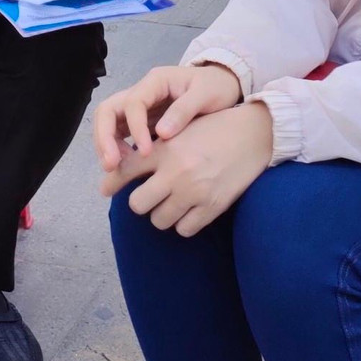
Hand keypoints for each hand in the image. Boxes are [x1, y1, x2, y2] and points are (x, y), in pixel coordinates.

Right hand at [94, 63, 243, 170]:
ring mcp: (138, 108)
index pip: (133, 103)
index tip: (146, 152)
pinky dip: (118, 150)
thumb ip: (184, 111)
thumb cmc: (216, 87)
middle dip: (104, 138)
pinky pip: (120, 135)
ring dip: (107, 146)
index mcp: (155, 81)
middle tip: (111, 164)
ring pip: (109, 124)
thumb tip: (161, 134)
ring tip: (116, 169)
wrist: (223, 87)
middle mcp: (141, 93)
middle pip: (108, 111)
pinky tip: (127, 168)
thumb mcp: (206, 94)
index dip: (135, 128)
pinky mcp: (141, 122)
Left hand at [101, 104, 273, 236]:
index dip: (112, 182)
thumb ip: (152, 148)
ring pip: (159, 220)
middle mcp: (176, 171)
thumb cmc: (213, 130)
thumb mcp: (179, 130)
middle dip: (141, 201)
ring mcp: (194, 191)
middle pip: (137, 204)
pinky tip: (189, 209)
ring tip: (173, 201)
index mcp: (165, 149)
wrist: (253, 134)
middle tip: (151, 194)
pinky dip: (183, 223)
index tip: (107, 189)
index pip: (125, 170)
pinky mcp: (212, 206)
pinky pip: (184, 229)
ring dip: (162, 214)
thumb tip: (118, 170)